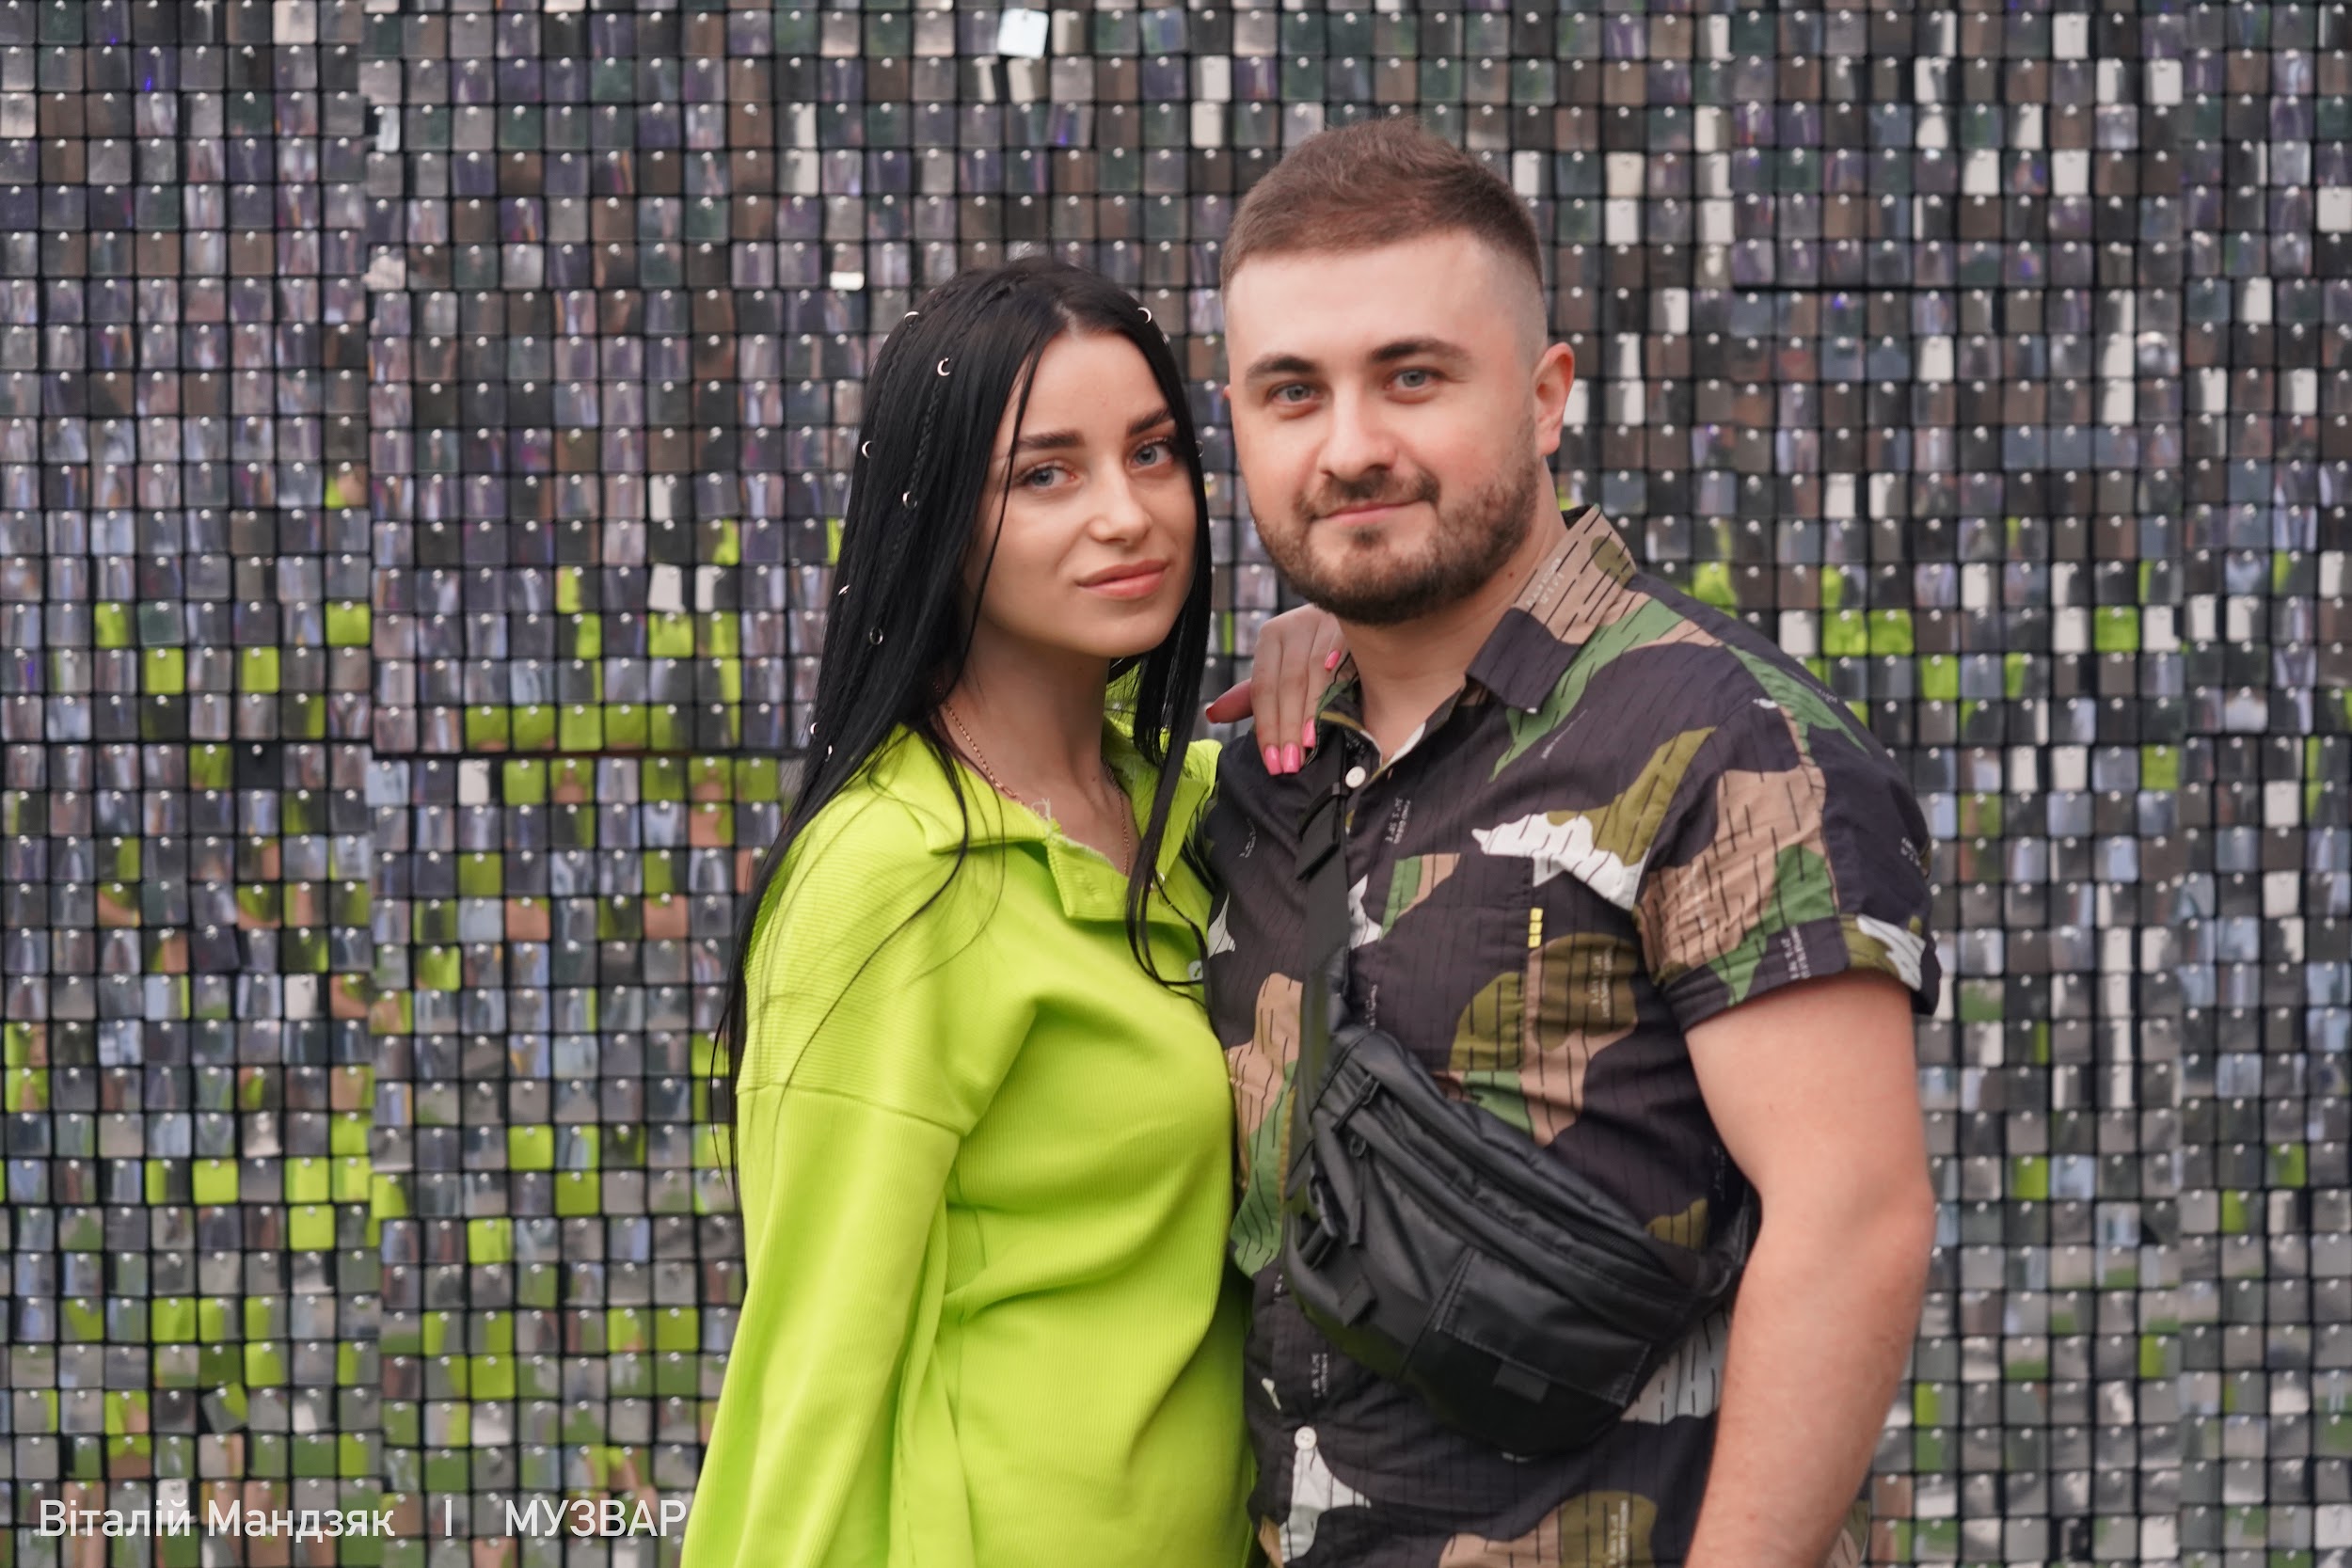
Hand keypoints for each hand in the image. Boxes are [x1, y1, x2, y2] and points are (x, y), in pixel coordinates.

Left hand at [1202, 605, 1344, 774]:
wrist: (1356, 614)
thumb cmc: (1311, 651)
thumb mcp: (1280, 671)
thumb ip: (1251, 696)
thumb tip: (1212, 715)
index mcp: (1271, 637)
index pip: (1262, 688)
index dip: (1266, 727)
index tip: (1273, 763)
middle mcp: (1294, 625)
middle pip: (1287, 684)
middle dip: (1288, 727)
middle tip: (1291, 763)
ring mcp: (1324, 622)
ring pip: (1314, 673)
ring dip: (1312, 712)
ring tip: (1310, 745)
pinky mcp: (1352, 624)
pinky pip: (1345, 657)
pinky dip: (1340, 681)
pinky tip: (1339, 706)